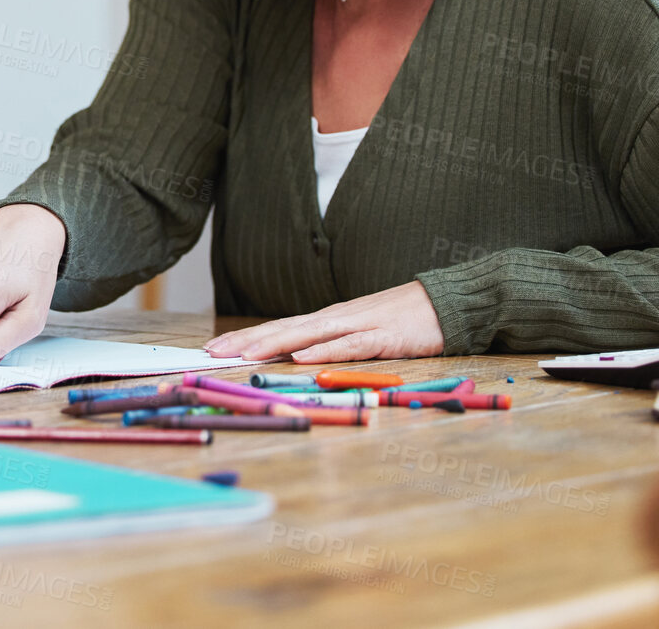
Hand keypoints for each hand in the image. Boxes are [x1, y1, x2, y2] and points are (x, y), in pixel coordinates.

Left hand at [203, 281, 444, 363]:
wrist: (445, 301)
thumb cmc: (401, 320)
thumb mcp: (358, 332)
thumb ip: (330, 343)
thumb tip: (297, 358)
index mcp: (327, 320)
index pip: (278, 328)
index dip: (245, 337)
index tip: (214, 347)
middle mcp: (335, 319)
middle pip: (284, 329)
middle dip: (247, 341)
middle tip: (213, 352)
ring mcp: (358, 325)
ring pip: (308, 335)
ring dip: (274, 344)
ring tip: (244, 354)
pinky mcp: (383, 337)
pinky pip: (350, 346)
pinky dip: (325, 351)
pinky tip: (302, 358)